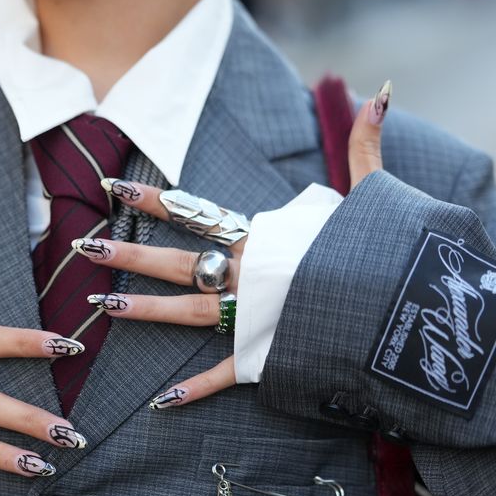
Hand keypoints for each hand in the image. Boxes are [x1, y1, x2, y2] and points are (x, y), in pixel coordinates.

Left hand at [75, 84, 389, 408]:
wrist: (411, 308)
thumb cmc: (390, 250)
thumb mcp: (374, 193)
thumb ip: (363, 145)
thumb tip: (377, 93)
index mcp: (266, 238)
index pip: (197, 214)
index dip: (153, 202)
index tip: (112, 189)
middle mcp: (250, 274)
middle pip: (178, 262)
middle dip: (128, 254)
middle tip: (83, 248)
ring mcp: (255, 316)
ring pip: (188, 311)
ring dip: (144, 309)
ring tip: (101, 306)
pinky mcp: (268, 355)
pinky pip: (224, 373)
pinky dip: (195, 390)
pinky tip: (160, 403)